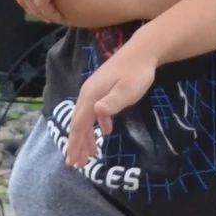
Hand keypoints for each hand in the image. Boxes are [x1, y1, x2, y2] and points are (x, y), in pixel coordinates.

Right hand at [63, 45, 155, 168]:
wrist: (142, 51)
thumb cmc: (137, 73)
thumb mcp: (128, 90)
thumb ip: (113, 102)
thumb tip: (96, 112)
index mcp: (90, 96)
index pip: (79, 124)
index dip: (75, 144)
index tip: (73, 162)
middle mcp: (88, 93)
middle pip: (78, 123)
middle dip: (77, 144)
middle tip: (77, 164)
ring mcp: (94, 90)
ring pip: (86, 117)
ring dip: (86, 136)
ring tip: (89, 154)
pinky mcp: (103, 88)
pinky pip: (95, 111)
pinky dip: (97, 124)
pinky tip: (105, 132)